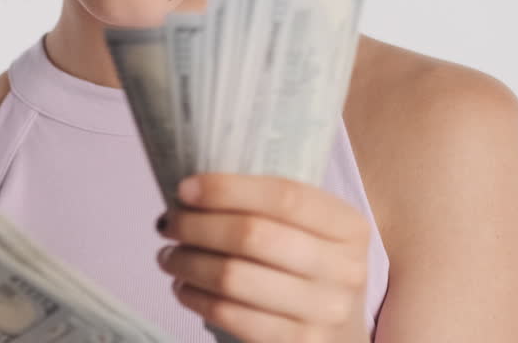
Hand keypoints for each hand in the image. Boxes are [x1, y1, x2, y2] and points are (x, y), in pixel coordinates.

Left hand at [156, 174, 371, 342]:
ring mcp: (324, 312)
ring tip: (168, 255)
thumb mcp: (311, 232)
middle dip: (197, 225)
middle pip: (253, 235)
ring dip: (188, 262)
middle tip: (169, 223)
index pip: (284, 196)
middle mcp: (345, 269)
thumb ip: (269, 207)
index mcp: (349, 227)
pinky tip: (183, 286)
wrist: (340, 337)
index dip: (227, 189)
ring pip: (233, 277)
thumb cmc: (309, 269)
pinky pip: (230, 315)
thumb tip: (192, 192)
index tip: (184, 188)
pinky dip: (195, 296)